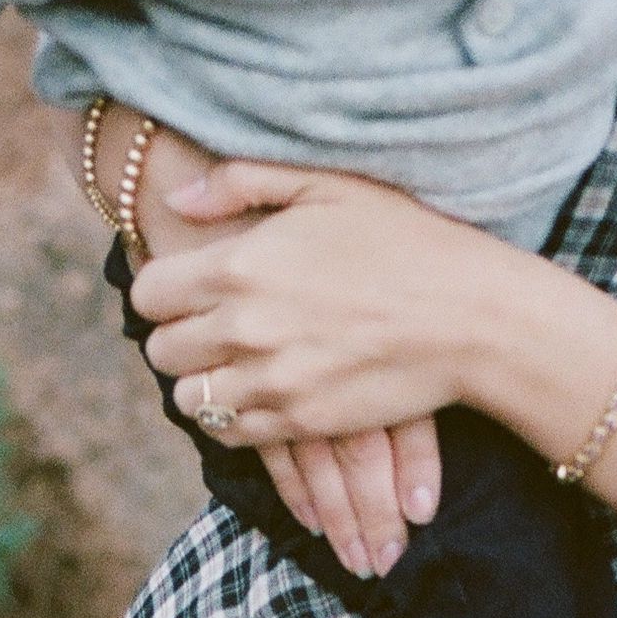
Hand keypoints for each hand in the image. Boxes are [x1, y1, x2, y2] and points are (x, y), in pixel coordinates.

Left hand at [68, 109, 447, 571]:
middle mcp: (243, 329)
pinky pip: (233, 436)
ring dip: (202, 386)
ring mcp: (270, 383)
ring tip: (228, 368)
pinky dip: (233, 421)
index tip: (182, 292)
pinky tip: (257, 396)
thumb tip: (179, 202)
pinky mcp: (300, 423)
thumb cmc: (404, 240)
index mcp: (239, 265)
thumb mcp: (325, 184)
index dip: (159, 294)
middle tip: (205, 331)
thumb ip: (242, 182)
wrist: (467, 317)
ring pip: (191, 402)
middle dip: (176, 340)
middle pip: (162, 353)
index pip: (149, 295)